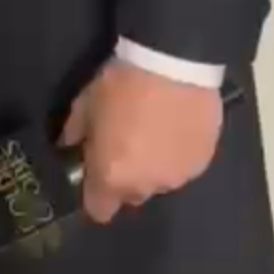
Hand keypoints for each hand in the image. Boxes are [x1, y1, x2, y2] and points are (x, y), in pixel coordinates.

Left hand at [59, 60, 223, 224]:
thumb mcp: (85, 105)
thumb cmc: (121, 86)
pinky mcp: (204, 160)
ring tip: (155, 130)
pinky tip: (176, 125)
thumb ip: (74, 134)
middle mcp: (147, 186)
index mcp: (113, 177)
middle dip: (126, 175)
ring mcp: (180, 176)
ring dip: (155, 163)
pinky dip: (178, 151)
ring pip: (161, 179)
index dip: (95, 194)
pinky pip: (185, 164)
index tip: (94, 173)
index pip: (99, 210)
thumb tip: (69, 145)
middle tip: (125, 142)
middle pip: (132, 194)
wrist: (172, 63)